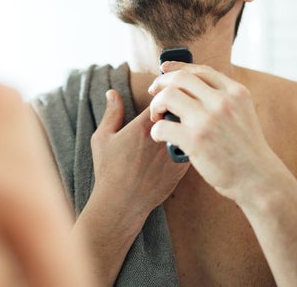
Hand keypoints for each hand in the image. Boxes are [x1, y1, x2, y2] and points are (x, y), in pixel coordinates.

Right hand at [91, 89, 188, 213]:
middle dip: (179, 107)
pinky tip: (181, 144)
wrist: (121, 204)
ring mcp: (174, 154)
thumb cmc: (109, 170)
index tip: (159, 101)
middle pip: (181, 111)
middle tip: (171, 112)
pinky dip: (190, 142)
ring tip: (178, 127)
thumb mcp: (103, 138)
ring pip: (190, 129)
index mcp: (144, 126)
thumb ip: (111, 113)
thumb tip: (112, 92)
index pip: (165, 97)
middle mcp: (163, 138)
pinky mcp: (182, 169)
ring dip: (186, 125)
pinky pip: (193, 148)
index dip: (165, 95)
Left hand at [148, 62, 279, 202]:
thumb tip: (191, 84)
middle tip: (153, 93)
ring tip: (157, 117)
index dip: (177, 67)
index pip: (200, 70)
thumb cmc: (245, 149)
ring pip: (167, 97)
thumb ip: (222, 98)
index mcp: (235, 92)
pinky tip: (160, 136)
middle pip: (180, 79)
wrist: (258, 179)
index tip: (163, 69)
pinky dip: (156, 130)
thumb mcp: (242, 114)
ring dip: (156, 105)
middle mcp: (222, 101)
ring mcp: (208, 120)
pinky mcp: (196, 140)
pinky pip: (162, 126)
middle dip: (161, 83)